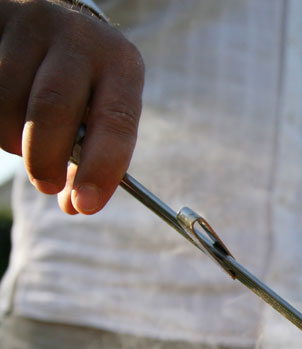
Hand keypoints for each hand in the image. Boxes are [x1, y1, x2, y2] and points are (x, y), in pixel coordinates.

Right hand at [0, 0, 143, 213]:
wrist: (52, 24)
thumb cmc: (82, 84)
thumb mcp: (98, 112)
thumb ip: (89, 159)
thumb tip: (73, 206)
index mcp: (122, 64)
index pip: (116, 122)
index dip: (101, 169)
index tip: (85, 205)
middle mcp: (82, 39)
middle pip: (52, 109)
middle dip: (45, 159)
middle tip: (45, 184)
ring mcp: (35, 25)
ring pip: (7, 100)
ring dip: (11, 137)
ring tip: (23, 139)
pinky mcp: (1, 21)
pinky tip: (8, 112)